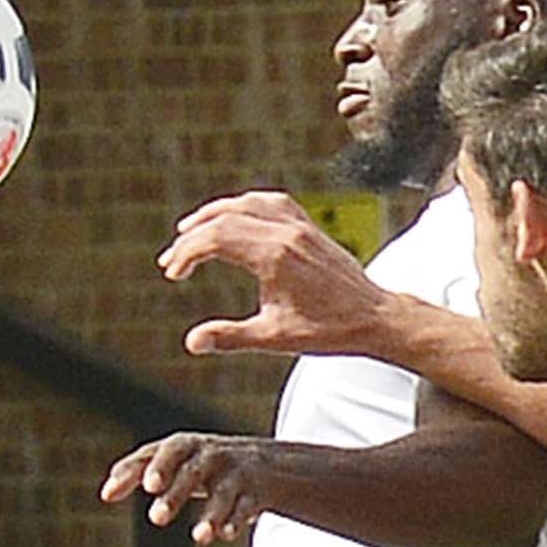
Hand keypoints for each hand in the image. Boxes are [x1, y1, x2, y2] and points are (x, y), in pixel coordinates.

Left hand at [102, 432, 269, 545]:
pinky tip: (225, 535)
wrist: (270, 462)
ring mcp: (237, 473)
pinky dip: (236, 520)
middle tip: (157, 518)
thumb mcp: (175, 459)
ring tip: (199, 537)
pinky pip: (248, 506)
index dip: (154, 467)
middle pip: (194, 470)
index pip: (167, 451)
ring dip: (212, 514)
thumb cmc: (206, 462)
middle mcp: (213, 456)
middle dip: (177, 492)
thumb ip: (139, 470)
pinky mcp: (258, 492)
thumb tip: (105, 494)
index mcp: (188, 446)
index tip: (145, 487)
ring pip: (225, 492)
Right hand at [156, 191, 397, 355]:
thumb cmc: (329, 330)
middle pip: (224, 218)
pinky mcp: (310, 227)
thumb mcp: (276, 338)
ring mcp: (301, 226)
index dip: (187, 254)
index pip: (216, 239)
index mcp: (276, 256)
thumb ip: (231, 337)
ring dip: (213, 214)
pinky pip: (271, 202)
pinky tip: (234, 217)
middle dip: (192, 238)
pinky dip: (244, 206)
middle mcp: (287, 233)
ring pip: (247, 203)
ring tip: (189, 231)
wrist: (375, 317)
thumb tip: (193, 343)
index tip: (174, 274)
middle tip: (172, 261)